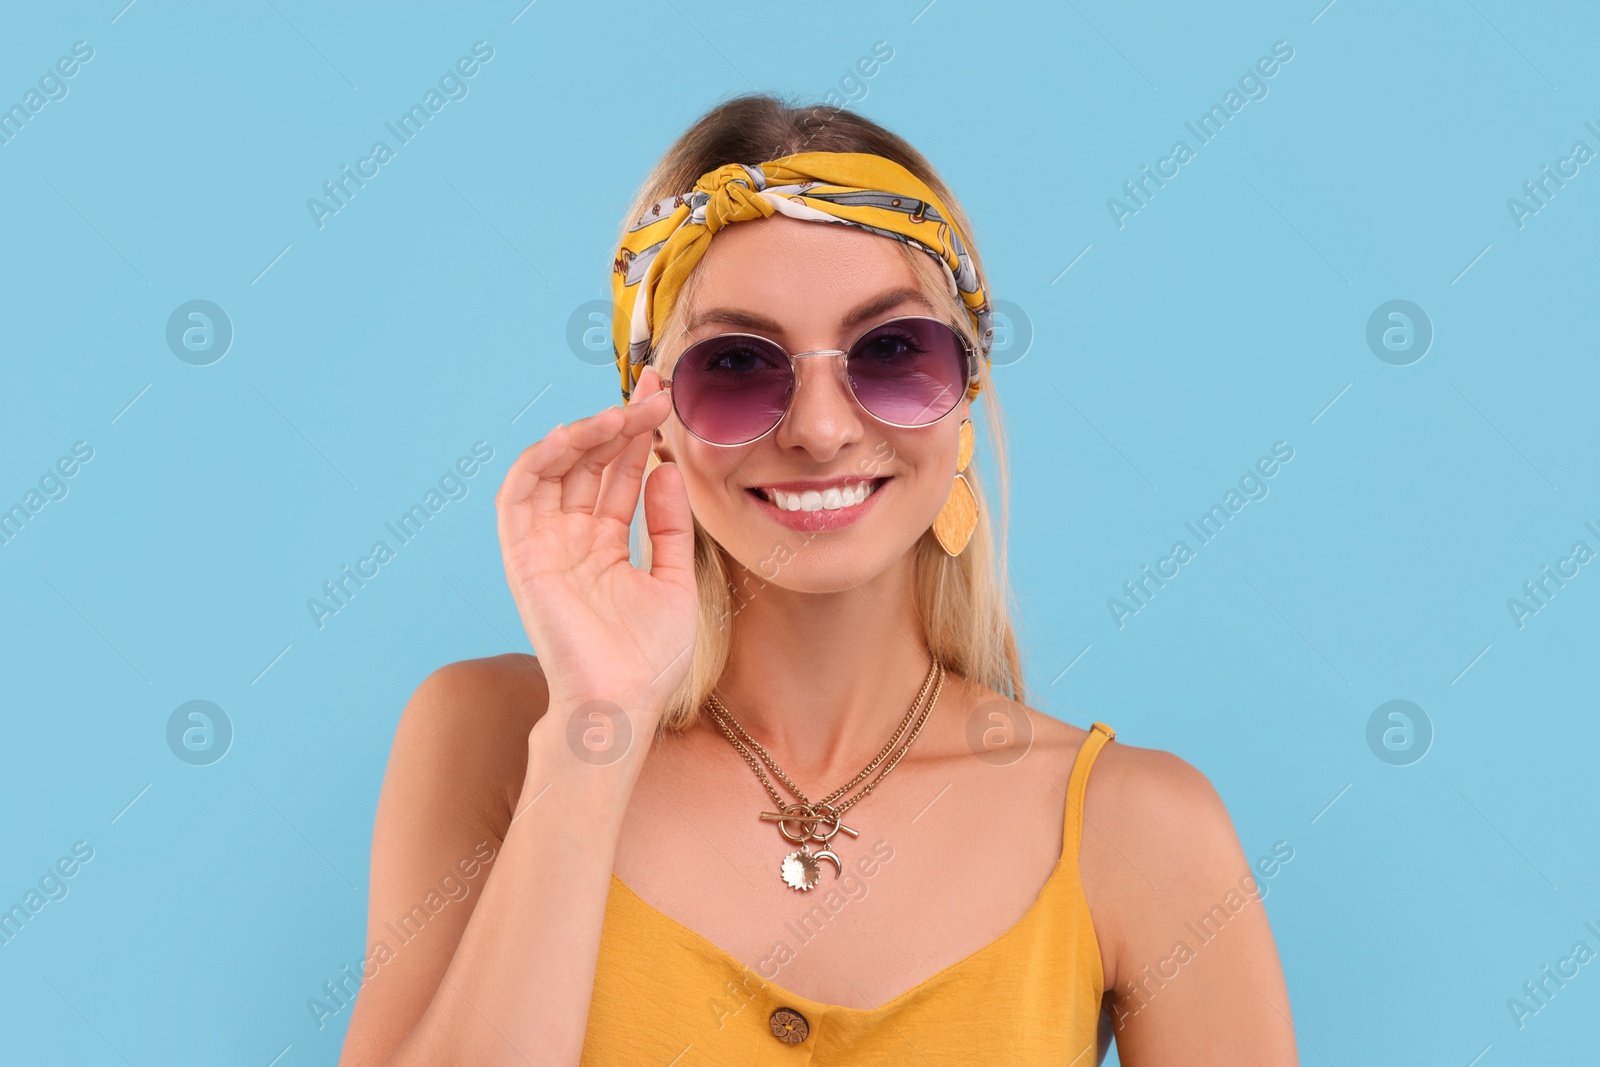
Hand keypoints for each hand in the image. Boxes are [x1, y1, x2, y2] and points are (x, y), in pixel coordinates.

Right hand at [494, 368, 696, 719]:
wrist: (620, 704)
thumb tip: (664, 469)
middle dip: (618, 421)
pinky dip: (541, 459)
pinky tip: (574, 435)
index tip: (665, 397)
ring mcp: (546, 545)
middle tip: (653, 389)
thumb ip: (669, 525)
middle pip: (589, 463)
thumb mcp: (674, 580)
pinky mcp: (523, 555)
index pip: (618, 474)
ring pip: (554, 469)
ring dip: (583, 433)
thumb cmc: (648, 659)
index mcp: (605, 545)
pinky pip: (521, 495)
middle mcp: (572, 538)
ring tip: (622, 411)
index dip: (638, 434)